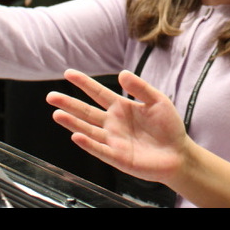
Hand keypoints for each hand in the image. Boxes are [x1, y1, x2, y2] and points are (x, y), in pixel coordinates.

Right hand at [47, 69, 187, 184]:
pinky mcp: (118, 157)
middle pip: (86, 111)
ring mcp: (113, 140)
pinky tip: (77, 135)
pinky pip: (100, 150)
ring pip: (88, 130)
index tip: (68, 73)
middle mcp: (113, 123)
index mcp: (121, 107)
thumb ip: (140, 88)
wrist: (179, 153)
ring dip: (73, 123)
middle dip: (69, 104)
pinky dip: (88, 143)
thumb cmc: (168, 126)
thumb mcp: (157, 100)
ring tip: (57, 114)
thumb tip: (121, 73)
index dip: (84, 83)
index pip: (98, 92)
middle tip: (50, 96)